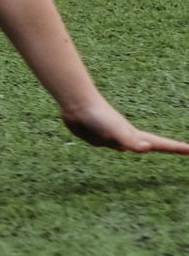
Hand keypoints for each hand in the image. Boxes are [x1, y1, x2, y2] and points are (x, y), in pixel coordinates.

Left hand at [59, 99, 188, 154]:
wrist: (76, 105)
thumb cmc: (97, 116)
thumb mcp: (115, 130)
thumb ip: (129, 140)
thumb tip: (146, 148)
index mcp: (135, 136)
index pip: (161, 145)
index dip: (177, 148)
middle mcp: (128, 137)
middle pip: (152, 144)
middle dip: (168, 148)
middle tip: (182, 150)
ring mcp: (115, 136)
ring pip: (133, 145)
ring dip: (145, 147)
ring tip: (153, 148)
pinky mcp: (100, 137)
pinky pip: (115, 144)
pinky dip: (123, 147)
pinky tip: (120, 148)